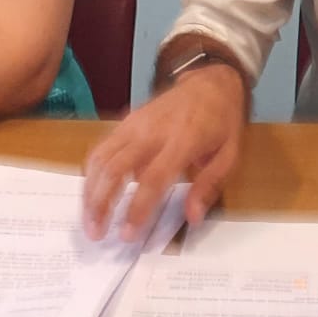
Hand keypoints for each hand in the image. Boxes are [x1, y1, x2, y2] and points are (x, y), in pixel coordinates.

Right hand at [81, 64, 245, 242]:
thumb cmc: (222, 121)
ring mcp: (136, 122)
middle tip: (96, 232)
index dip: (137, 209)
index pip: (152, 179)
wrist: (211, 82)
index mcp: (183, 141)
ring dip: (90, 190)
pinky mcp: (127, 119)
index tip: (127, 234)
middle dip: (100, 203)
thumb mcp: (229, 154)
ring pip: (101, 157)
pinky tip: (92, 192)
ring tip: (88, 218)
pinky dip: (92, 171)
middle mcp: (153, 130)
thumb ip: (209, 186)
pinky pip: (102, 146)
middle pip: (115, 168)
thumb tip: (192, 217)